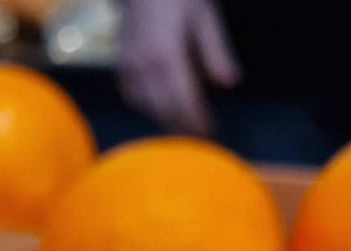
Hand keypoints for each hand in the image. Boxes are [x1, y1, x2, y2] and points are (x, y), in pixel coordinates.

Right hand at [118, 0, 242, 135]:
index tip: (211, 132)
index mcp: (166, 54)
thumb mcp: (204, 15)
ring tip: (185, 125)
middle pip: (165, 110)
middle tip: (200, 136)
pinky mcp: (120, 67)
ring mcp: (128, 68)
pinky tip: (163, 107)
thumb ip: (216, 51)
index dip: (197, 120)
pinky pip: (135, 98)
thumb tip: (229, 83)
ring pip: (148, 108)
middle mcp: (143, 66)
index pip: (183, 101)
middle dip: (183, 127)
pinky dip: (150, 107)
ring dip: (167, 119)